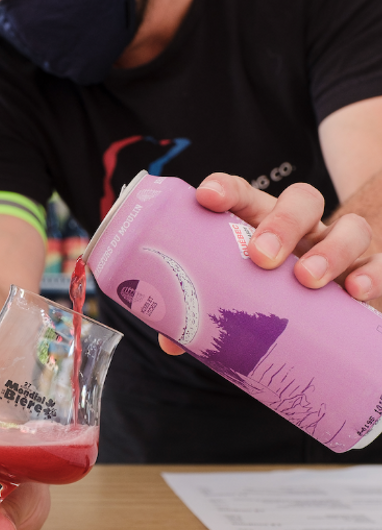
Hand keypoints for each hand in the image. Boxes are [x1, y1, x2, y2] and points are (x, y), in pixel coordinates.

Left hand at [160, 173, 381, 354]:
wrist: (323, 314)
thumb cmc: (266, 296)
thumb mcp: (236, 299)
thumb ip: (204, 313)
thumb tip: (170, 341)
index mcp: (260, 222)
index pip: (243, 193)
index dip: (225, 189)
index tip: (207, 198)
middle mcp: (303, 228)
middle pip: (301, 201)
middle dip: (280, 224)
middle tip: (261, 257)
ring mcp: (340, 247)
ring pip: (349, 227)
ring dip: (330, 250)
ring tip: (308, 279)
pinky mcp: (369, 271)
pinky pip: (380, 264)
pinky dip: (372, 276)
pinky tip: (356, 294)